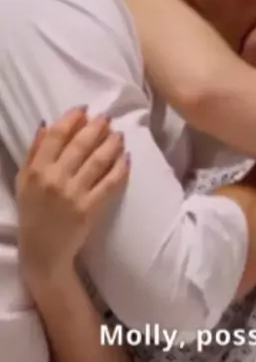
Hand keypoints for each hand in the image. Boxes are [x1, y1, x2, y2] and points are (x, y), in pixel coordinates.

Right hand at [16, 108, 129, 286]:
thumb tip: (47, 123)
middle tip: (107, 118)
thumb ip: (34, 152)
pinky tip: (126, 158)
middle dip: (96, 127)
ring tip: (119, 135)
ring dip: (111, 144)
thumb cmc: (32, 214)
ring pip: (98, 160)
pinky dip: (120, 168)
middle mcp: (55, 179)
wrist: (43, 252)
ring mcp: (74, 194)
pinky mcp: (90, 209)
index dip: (72, 119)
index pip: (57, 136)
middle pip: (80, 145)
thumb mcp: (23, 181)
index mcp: (36, 170)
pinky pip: (110, 183)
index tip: (84, 109)